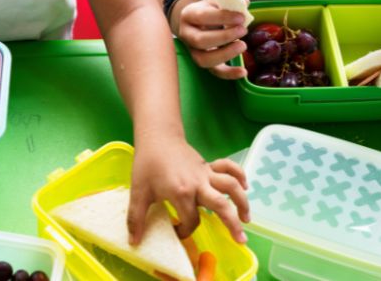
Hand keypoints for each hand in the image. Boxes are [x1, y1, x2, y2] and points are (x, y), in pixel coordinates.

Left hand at [127, 135, 248, 244]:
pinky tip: (245, 187)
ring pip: (231, 186)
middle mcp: (198, 184)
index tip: (178, 232)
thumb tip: (134, 242)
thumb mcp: (138, 192)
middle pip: (222, 205)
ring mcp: (206, 174)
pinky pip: (229, 168)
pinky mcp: (209, 165)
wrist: (157, 137)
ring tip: (247, 219)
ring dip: (242, 202)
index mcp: (181, 193)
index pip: (191, 220)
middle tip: (241, 241)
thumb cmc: (147, 164)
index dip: (185, 231)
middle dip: (233, 224)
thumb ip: (136, 218)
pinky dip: (240, 175)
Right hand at [177, 0, 248, 79]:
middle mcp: (186, 35)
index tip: (241, 17)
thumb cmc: (208, 10)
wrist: (196, 22)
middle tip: (243, 30)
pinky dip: (229, 74)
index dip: (222, 17)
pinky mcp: (203, 61)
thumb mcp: (215, 2)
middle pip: (200, 41)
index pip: (202, 17)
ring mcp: (193, 51)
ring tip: (243, 45)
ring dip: (225, 54)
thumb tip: (245, 2)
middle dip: (224, 37)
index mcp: (188, 15)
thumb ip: (229, 1)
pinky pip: (214, 71)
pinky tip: (243, 72)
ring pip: (204, 60)